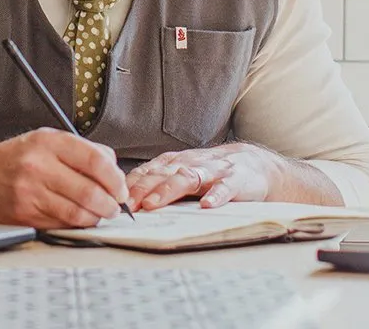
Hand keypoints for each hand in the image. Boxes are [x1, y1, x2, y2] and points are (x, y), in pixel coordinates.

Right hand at [0, 128, 129, 228]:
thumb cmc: (14, 159)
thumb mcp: (45, 141)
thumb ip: (80, 151)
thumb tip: (113, 169)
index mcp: (48, 142)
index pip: (94, 160)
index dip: (115, 178)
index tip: (121, 188)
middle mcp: (38, 165)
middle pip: (89, 191)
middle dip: (110, 203)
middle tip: (115, 206)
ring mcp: (30, 192)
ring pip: (78, 212)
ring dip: (96, 217)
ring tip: (100, 214)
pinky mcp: (25, 215)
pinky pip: (62, 224)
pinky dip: (76, 224)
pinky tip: (78, 218)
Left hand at [126, 143, 278, 211]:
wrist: (256, 164)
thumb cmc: (213, 172)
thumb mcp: (184, 174)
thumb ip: (160, 184)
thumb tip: (128, 201)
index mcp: (175, 163)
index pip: (148, 171)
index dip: (130, 185)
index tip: (113, 198)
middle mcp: (191, 163)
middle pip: (162, 174)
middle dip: (142, 189)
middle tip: (126, 204)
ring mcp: (213, 171)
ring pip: (187, 178)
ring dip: (168, 190)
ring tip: (153, 204)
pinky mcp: (236, 180)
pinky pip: (225, 187)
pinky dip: (216, 195)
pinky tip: (208, 205)